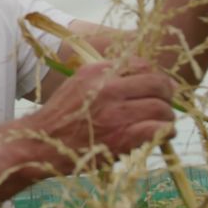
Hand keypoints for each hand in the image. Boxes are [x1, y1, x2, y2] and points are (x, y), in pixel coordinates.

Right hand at [25, 58, 175, 169]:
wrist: (40, 143)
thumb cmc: (61, 116)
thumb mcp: (77, 84)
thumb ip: (104, 77)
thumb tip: (139, 77)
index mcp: (96, 71)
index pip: (142, 64)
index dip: (154, 76)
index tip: (154, 87)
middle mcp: (107, 88)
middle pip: (157, 83)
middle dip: (167, 94)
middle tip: (164, 103)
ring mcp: (115, 113)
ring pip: (162, 107)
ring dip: (166, 116)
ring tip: (161, 122)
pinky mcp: (121, 138)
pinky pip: (159, 130)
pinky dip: (165, 132)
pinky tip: (160, 135)